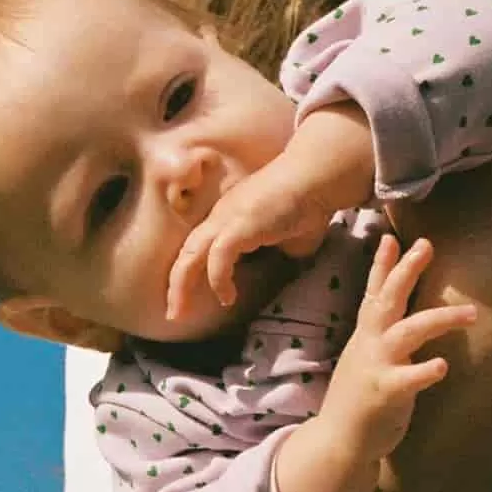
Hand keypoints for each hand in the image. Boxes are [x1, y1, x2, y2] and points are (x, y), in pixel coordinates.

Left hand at [168, 106, 374, 316]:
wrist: (317, 177)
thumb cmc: (309, 203)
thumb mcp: (289, 239)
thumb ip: (278, 254)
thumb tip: (283, 272)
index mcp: (229, 217)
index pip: (198, 248)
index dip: (190, 274)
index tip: (190, 300)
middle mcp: (221, 216)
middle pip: (185, 253)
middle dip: (175, 287)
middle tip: (174, 315)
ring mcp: (227, 218)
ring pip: (191, 255)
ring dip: (182, 287)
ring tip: (180, 313)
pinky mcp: (239, 223)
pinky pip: (218, 256)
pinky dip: (218, 278)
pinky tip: (227, 297)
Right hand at [276, 234, 478, 491]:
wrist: (339, 440)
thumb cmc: (360, 397)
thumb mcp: (367, 356)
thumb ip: (381, 333)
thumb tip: (394, 310)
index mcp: (368, 334)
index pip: (375, 291)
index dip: (383, 263)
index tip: (391, 236)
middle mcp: (370, 343)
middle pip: (389, 298)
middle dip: (406, 270)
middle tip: (427, 244)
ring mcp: (377, 366)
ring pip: (409, 331)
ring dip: (440, 318)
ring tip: (472, 312)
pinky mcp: (386, 392)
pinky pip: (408, 378)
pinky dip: (425, 370)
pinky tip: (443, 365)